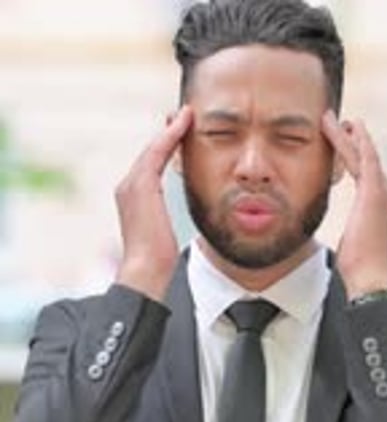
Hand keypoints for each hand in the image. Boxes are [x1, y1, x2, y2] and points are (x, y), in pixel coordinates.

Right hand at [115, 106, 193, 301]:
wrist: (146, 271)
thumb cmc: (156, 261)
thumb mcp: (161, 233)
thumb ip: (162, 219)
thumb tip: (168, 223)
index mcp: (132, 198)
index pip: (150, 165)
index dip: (165, 147)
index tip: (180, 133)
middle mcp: (127, 186)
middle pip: (150, 152)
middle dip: (167, 133)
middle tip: (185, 115)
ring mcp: (131, 184)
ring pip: (154, 148)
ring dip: (172, 129)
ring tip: (188, 114)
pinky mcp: (142, 185)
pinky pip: (158, 151)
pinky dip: (172, 136)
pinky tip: (186, 122)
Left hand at [322, 111, 386, 299]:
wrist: (370, 276)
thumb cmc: (360, 268)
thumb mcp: (354, 242)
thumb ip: (352, 231)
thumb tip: (345, 237)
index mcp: (382, 205)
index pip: (365, 172)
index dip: (353, 155)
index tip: (342, 141)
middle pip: (366, 159)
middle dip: (352, 139)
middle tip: (336, 121)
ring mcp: (383, 190)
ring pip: (363, 154)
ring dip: (346, 135)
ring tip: (330, 118)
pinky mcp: (374, 191)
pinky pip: (362, 158)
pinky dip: (352, 141)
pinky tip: (343, 126)